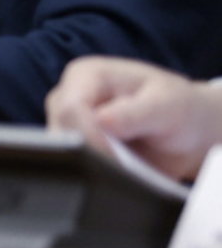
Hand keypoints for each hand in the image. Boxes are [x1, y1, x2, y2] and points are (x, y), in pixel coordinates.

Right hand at [48, 56, 221, 182]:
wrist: (187, 132)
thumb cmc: (177, 109)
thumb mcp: (166, 106)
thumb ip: (135, 113)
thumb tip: (101, 120)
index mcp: (86, 74)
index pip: (70, 107)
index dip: (89, 134)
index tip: (116, 155)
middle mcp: (70, 96)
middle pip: (61, 130)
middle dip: (91, 152)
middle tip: (125, 165)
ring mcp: (70, 124)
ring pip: (63, 151)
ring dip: (94, 164)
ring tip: (127, 166)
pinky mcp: (75, 147)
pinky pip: (73, 166)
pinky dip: (95, 173)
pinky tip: (119, 171)